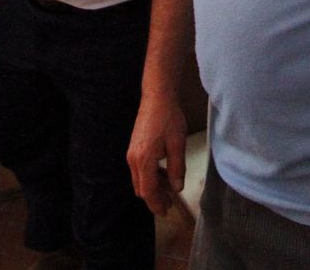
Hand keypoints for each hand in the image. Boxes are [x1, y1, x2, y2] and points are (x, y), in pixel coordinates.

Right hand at [126, 91, 186, 214]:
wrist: (157, 98)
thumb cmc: (169, 118)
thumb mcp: (177, 144)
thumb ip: (177, 168)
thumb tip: (176, 188)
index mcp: (144, 160)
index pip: (148, 191)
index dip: (157, 204)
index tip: (166, 211)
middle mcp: (133, 159)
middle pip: (141, 188)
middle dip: (154, 198)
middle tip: (170, 202)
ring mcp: (131, 153)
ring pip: (139, 180)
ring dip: (152, 187)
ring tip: (169, 188)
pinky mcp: (133, 148)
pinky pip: (139, 170)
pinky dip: (149, 176)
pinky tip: (162, 172)